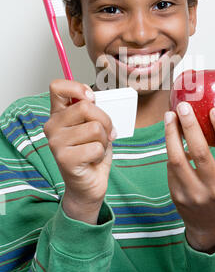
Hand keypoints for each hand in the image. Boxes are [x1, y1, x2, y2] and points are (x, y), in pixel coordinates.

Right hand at [43, 79, 115, 223]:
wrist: (88, 185)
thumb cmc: (91, 153)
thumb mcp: (93, 125)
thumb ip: (91, 110)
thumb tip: (93, 98)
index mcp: (58, 114)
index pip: (57, 87)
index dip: (78, 88)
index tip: (91, 99)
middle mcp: (52, 126)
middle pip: (86, 107)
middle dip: (105, 120)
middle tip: (104, 134)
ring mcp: (56, 143)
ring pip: (95, 128)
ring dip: (104, 140)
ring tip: (96, 149)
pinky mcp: (64, 159)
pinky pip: (96, 147)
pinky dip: (101, 154)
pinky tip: (92, 160)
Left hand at [164, 102, 214, 252]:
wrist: (213, 228)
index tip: (214, 110)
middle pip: (199, 152)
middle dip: (189, 126)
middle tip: (183, 107)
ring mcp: (195, 194)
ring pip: (177, 159)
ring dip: (171, 134)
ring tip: (170, 117)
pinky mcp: (178, 196)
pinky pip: (171, 168)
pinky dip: (171, 150)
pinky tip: (171, 138)